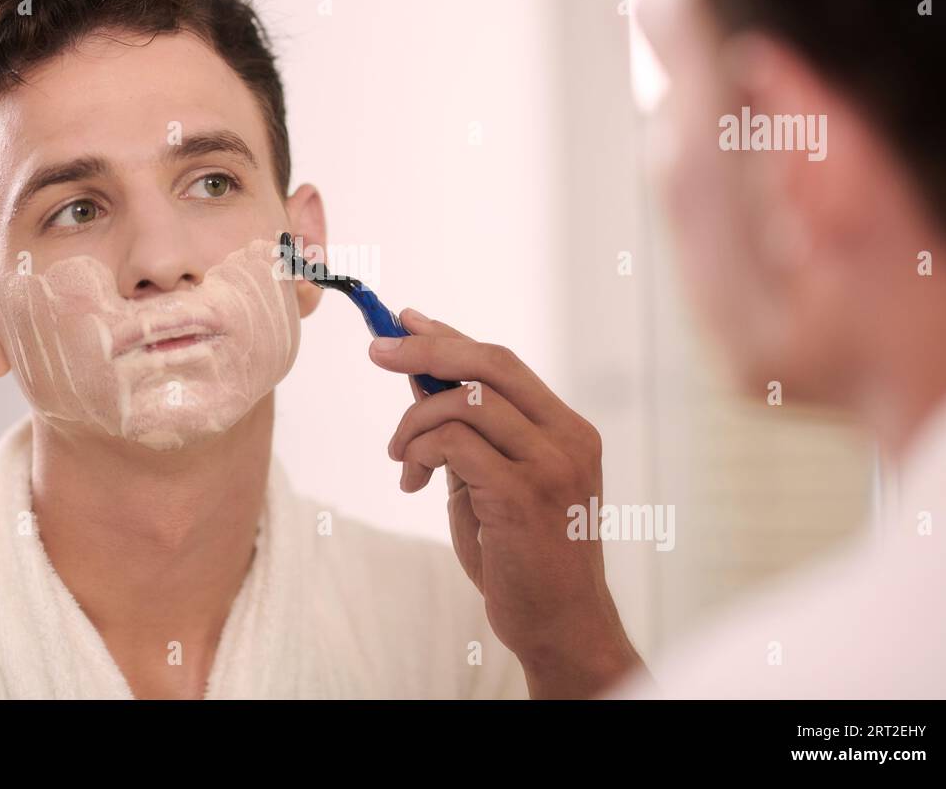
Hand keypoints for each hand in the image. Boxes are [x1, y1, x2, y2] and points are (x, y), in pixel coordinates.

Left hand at [370, 308, 644, 697]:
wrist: (559, 624)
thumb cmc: (521, 555)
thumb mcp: (490, 478)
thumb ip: (465, 428)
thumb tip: (418, 373)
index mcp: (567, 428)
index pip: (503, 361)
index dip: (450, 335)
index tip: (404, 321)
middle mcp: (568, 437)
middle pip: (489, 363)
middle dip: (425, 350)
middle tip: (377, 351)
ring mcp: (551, 464)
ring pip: (465, 401)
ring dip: (414, 423)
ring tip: (401, 458)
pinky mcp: (523, 494)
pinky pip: (454, 443)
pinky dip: (420, 453)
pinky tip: (412, 482)